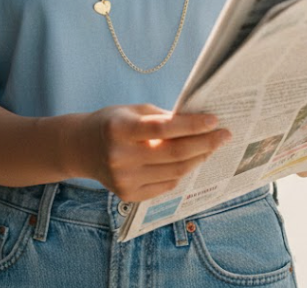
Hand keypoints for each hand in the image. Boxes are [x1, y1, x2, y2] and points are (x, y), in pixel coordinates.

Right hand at [79, 104, 229, 201]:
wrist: (81, 148)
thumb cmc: (113, 122)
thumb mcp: (134, 111)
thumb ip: (163, 118)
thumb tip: (199, 123)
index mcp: (120, 129)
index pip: (163, 129)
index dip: (192, 125)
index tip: (214, 120)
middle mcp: (120, 157)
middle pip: (174, 153)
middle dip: (204, 143)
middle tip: (224, 135)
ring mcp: (124, 179)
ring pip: (174, 172)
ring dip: (197, 159)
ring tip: (211, 147)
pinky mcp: (128, 195)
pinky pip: (166, 186)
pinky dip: (181, 172)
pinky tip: (191, 161)